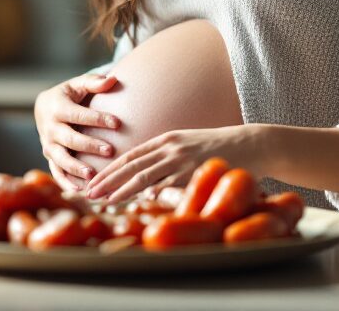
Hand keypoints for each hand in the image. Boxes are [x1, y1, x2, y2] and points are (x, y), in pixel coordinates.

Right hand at [33, 73, 122, 191]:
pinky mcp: (50, 158)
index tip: (118, 123)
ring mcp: (48, 145)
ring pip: (60, 159)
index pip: (79, 115)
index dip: (98, 119)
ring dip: (76, 168)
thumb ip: (94, 83)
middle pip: (70, 139)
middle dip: (89, 146)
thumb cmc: (69, 95)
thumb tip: (112, 79)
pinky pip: (56, 172)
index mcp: (57, 107)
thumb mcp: (78, 85)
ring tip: (93, 175)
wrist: (45, 108)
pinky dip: (66, 182)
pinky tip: (82, 190)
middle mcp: (49, 128)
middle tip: (110, 150)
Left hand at [83, 125, 265, 203]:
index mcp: (166, 138)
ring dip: (122, 189)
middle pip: (131, 165)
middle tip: (88, 193)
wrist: (250, 143)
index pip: (130, 156)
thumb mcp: (188, 145)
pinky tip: (139, 200)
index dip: (109, 169)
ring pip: (145, 175)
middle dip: (107, 180)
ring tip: (105, 200)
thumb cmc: (219, 147)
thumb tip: (148, 181)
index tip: (92, 181)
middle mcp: (170, 146)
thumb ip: (167, 157)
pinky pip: (170, 182)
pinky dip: (153, 191)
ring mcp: (182, 158)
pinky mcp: (195, 170)